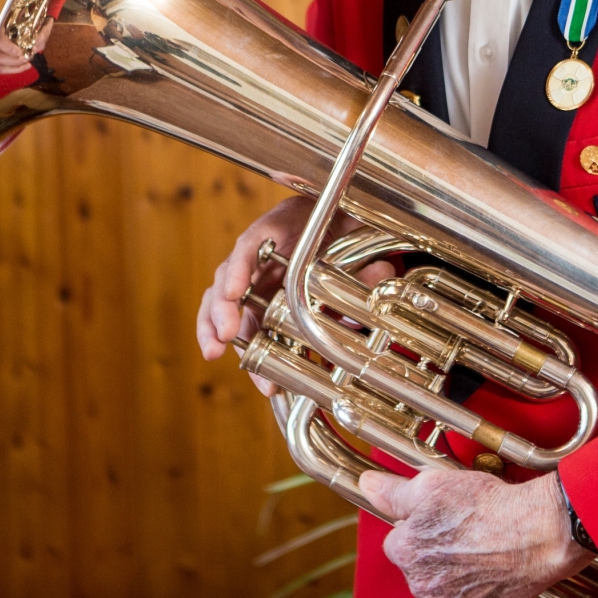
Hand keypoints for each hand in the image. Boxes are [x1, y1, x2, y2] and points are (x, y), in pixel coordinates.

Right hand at [195, 197, 378, 393]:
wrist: (338, 220)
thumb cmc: (339, 220)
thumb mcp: (354, 231)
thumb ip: (366, 254)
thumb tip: (383, 273)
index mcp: (278, 227)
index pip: (251, 243)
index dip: (239, 267)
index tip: (233, 291)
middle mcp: (259, 253)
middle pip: (227, 276)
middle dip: (220, 307)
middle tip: (226, 334)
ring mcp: (257, 278)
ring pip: (224, 301)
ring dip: (214, 328)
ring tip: (214, 353)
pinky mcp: (262, 300)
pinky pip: (247, 322)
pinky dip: (246, 348)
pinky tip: (257, 376)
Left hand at [359, 467, 591, 597]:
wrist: (537, 531)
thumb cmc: (486, 505)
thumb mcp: (433, 484)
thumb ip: (394, 491)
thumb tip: (367, 485)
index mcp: (405, 553)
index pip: (397, 541)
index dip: (418, 526)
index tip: (441, 518)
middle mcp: (422, 586)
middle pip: (419, 568)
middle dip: (434, 553)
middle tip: (464, 531)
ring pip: (443, 589)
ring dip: (453, 575)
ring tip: (480, 549)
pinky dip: (478, 592)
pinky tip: (492, 570)